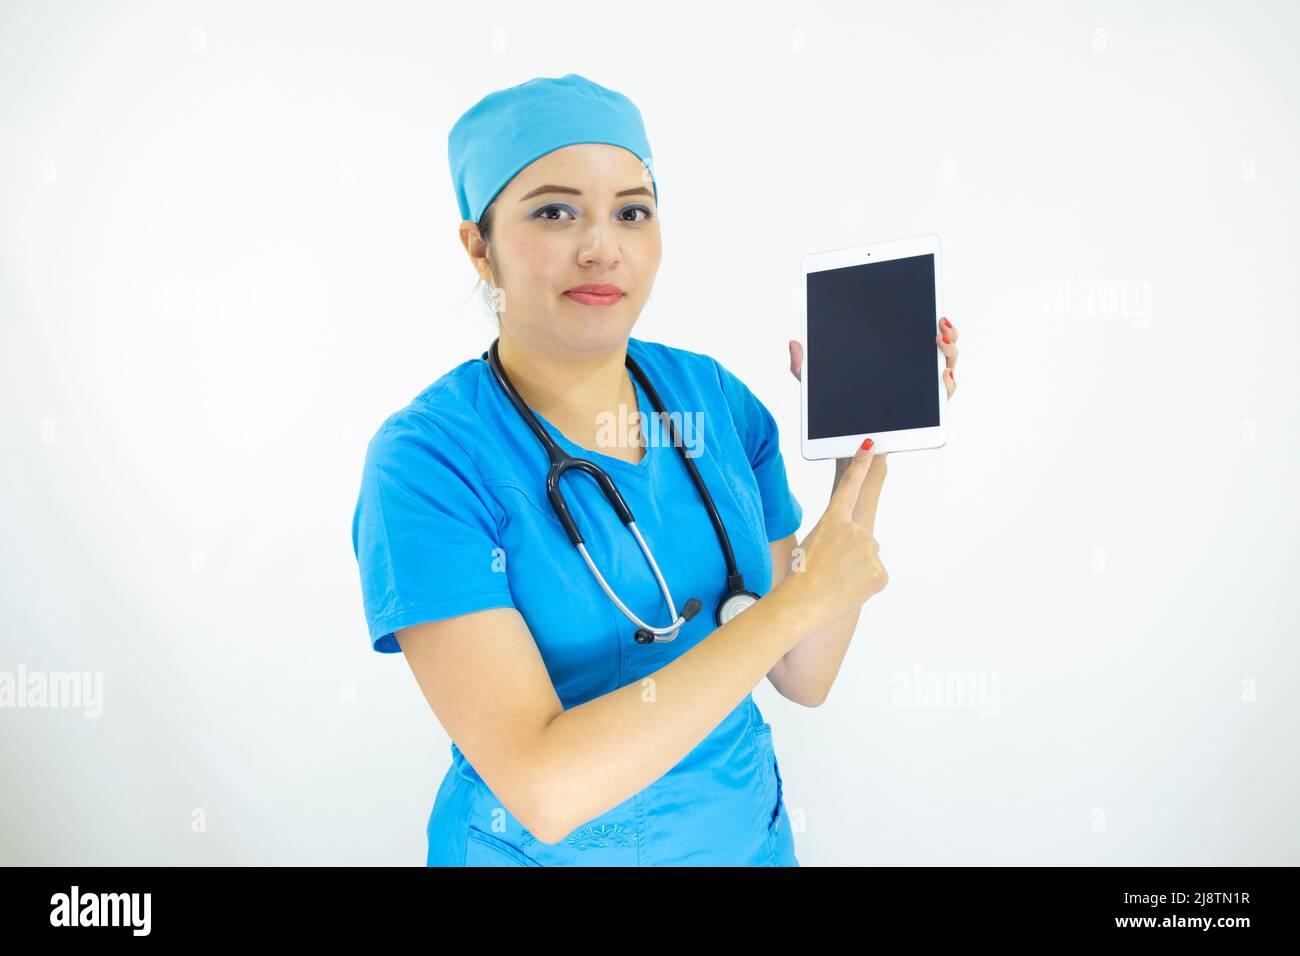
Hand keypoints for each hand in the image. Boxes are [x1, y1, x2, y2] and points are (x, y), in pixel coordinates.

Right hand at [776, 438, 888, 626]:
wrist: (801, 605)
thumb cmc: (799, 577)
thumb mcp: (812, 546)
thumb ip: (841, 539)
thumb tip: (865, 550)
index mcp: (832, 520)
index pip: (850, 485)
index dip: (861, 464)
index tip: (870, 445)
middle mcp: (855, 530)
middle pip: (860, 538)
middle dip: (849, 552)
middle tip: (831, 568)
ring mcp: (870, 551)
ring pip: (867, 558)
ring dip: (854, 570)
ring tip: (835, 583)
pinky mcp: (880, 572)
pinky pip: (875, 576)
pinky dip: (864, 585)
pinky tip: (847, 591)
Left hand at [788, 313, 959, 465]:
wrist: (848, 453)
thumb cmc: (839, 417)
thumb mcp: (820, 389)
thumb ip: (805, 368)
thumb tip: (794, 345)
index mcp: (894, 361)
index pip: (917, 335)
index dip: (930, 320)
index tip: (930, 309)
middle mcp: (915, 376)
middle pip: (941, 348)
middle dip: (947, 332)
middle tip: (940, 323)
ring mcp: (923, 396)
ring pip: (947, 369)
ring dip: (950, 354)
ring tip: (940, 343)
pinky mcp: (925, 416)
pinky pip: (942, 399)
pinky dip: (947, 386)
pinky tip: (943, 377)